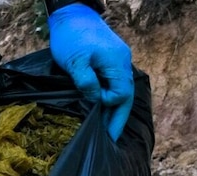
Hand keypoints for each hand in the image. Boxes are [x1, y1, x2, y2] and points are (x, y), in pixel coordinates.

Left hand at [48, 4, 133, 140]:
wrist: (71, 14)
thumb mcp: (75, 62)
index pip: (120, 95)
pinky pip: (114, 85)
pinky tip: (101, 109)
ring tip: (105, 130)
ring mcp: (118, 62)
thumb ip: (86, 83)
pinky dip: (109, 99)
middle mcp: (123, 64)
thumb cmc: (71, 37)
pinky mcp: (110, 61)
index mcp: (118, 64)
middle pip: (125, 97)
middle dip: (117, 119)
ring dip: (113, 111)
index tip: (92, 108)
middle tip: (110, 140)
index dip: (107, 105)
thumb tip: (96, 101)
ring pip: (120, 92)